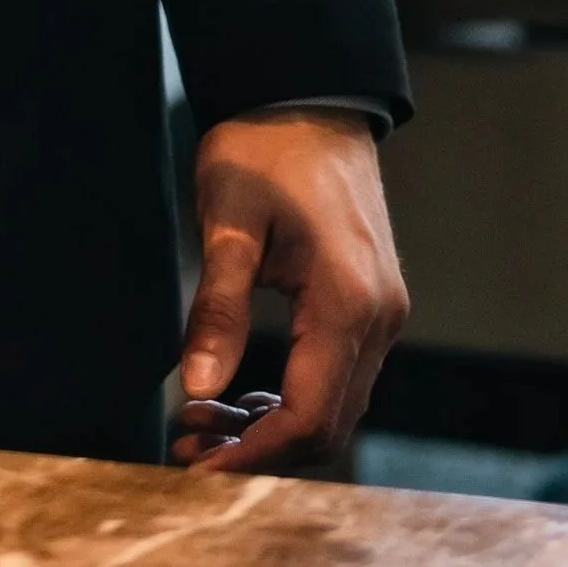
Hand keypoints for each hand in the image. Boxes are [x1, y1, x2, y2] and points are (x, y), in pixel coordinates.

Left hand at [170, 112, 406, 474]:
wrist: (308, 99)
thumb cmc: (263, 150)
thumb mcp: (227, 221)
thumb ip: (218, 307)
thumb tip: (195, 384)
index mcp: (348, 303)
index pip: (309, 417)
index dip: (252, 455)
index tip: (195, 467)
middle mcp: (380, 319)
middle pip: (327, 427)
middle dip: (258, 452)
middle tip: (186, 447)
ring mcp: (382, 315)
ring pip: (334, 408)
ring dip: (271, 430)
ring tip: (199, 423)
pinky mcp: (371, 306)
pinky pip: (336, 378)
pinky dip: (289, 400)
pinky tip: (237, 396)